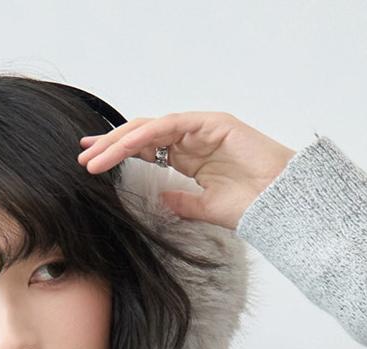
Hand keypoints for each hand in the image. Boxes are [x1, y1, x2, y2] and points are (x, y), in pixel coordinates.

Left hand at [76, 111, 296, 231]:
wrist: (281, 203)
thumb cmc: (252, 207)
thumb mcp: (204, 209)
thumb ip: (181, 202)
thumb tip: (159, 200)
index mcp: (190, 157)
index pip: (147, 151)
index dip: (119, 155)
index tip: (93, 165)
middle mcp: (193, 139)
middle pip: (143, 135)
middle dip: (111, 145)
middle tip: (84, 157)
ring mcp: (202, 128)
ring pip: (151, 128)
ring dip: (120, 141)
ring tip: (95, 157)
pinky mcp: (212, 122)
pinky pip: (169, 125)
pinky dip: (144, 136)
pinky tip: (122, 148)